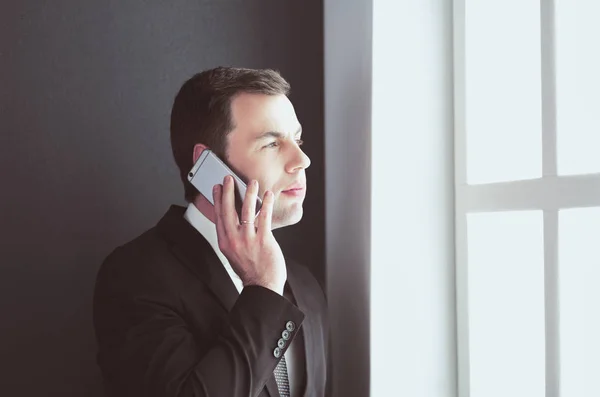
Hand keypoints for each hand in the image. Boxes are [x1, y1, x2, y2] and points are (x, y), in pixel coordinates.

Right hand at [212, 175, 286, 294]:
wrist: (262, 286)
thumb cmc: (251, 271)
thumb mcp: (234, 254)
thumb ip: (232, 237)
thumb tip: (235, 220)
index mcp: (225, 243)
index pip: (219, 216)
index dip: (217, 200)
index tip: (217, 188)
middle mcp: (234, 240)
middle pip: (228, 210)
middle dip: (228, 192)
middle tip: (229, 179)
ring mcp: (248, 240)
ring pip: (246, 210)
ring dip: (249, 194)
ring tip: (252, 183)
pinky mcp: (263, 240)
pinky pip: (264, 217)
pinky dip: (266, 204)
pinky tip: (267, 195)